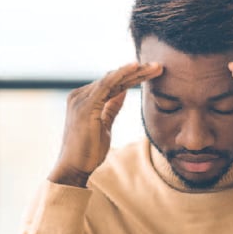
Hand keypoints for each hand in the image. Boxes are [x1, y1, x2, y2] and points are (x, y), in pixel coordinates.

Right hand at [49, 62, 163, 186]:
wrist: (74, 167)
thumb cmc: (88, 150)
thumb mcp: (104, 125)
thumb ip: (111, 107)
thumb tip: (123, 92)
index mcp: (85, 99)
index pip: (112, 84)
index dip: (133, 77)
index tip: (153, 73)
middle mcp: (80, 95)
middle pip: (114, 79)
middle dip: (137, 72)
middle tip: (158, 66)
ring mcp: (81, 99)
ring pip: (113, 79)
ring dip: (135, 72)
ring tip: (155, 67)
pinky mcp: (85, 105)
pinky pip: (106, 85)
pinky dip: (121, 74)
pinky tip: (135, 67)